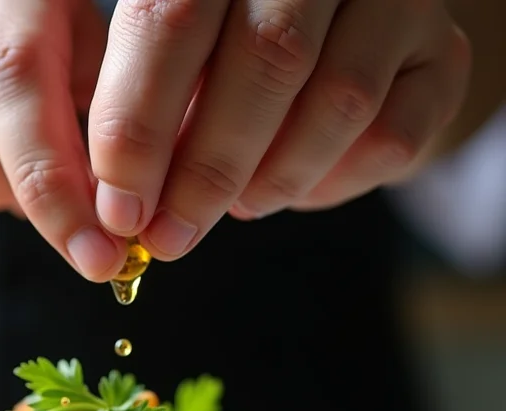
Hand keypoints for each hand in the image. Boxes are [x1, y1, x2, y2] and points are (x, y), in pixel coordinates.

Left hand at [89, 0, 470, 259]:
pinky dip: (334, 182)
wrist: (343, 34)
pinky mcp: (443, 55)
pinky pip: (392, 137)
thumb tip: (122, 205)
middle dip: (206, 171)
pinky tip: (299, 186)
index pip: (171, 18)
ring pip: (339, 100)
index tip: (121, 209)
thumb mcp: (180, 64)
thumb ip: (152, 112)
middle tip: (170, 236)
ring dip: (274, 178)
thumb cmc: (235, 52)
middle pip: (265, 58)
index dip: (138, 125)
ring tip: (239, 205)